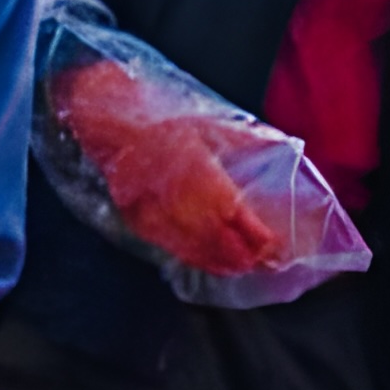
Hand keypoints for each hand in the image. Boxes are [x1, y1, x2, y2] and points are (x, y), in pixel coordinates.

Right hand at [53, 62, 301, 276]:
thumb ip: (240, 139)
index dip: (251, 229)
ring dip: (221, 259)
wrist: (109, 126)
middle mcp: (170, 190)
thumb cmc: (160, 122)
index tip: (271, 241)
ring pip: (191, 244)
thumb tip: (279, 143)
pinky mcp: (136, 219)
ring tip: (246, 267)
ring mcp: (150, 209)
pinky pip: (170, 245)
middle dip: (241, 251)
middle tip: (266, 262)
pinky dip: (195, 257)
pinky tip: (213, 263)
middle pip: (211, 232)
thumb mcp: (205, 123)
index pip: (228, 205)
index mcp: (190, 162)